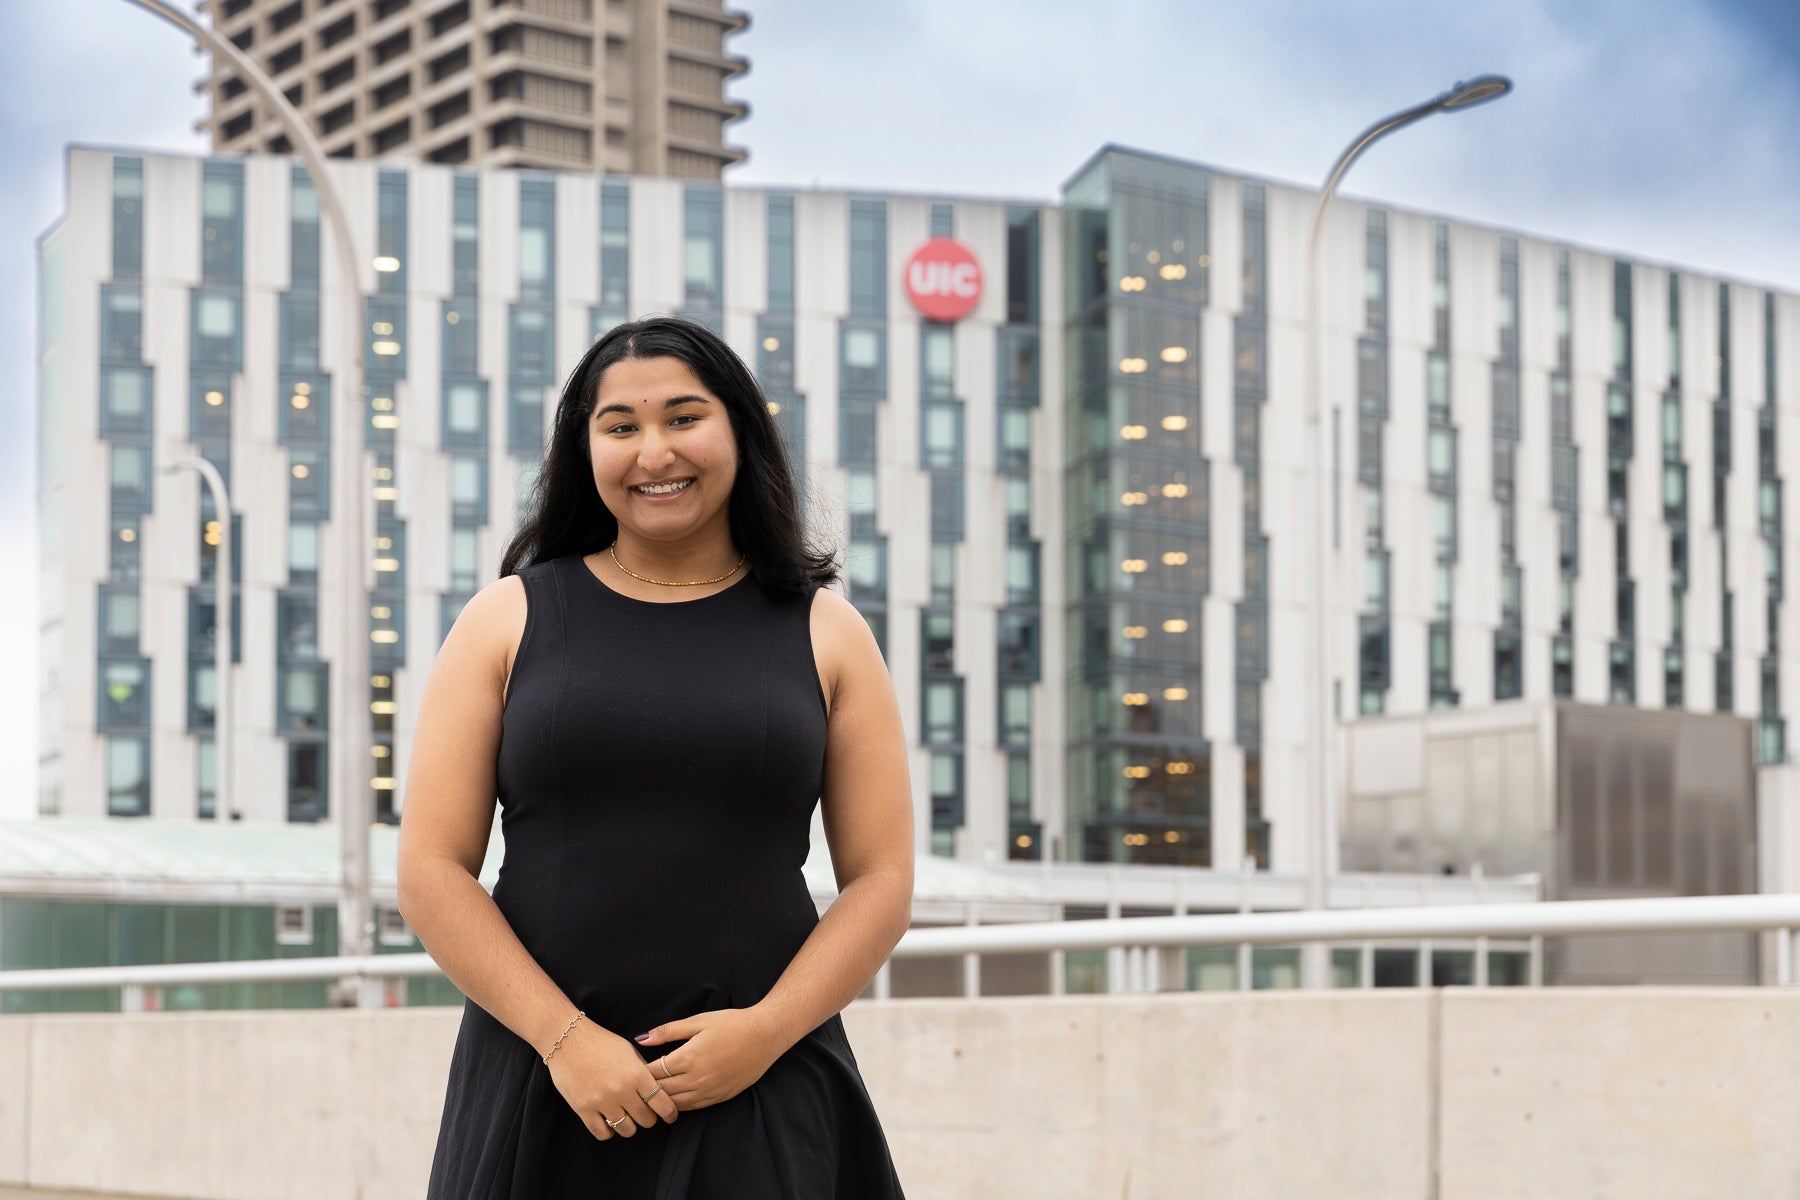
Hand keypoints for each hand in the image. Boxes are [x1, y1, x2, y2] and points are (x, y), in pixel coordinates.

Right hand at [545, 1015, 680, 1140]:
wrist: (568, 1039)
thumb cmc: (601, 1042)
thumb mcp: (629, 1051)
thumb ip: (643, 1072)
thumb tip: (657, 1089)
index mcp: (636, 1074)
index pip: (662, 1104)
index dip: (669, 1113)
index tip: (670, 1115)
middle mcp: (621, 1090)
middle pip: (647, 1120)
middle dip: (648, 1117)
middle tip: (644, 1111)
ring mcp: (601, 1101)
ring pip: (627, 1130)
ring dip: (629, 1125)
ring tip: (626, 1115)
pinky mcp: (583, 1109)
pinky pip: (603, 1133)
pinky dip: (609, 1131)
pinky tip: (609, 1121)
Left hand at [632, 1007, 785, 1110]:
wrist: (765, 1035)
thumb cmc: (732, 1023)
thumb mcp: (699, 1021)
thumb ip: (668, 1031)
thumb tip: (641, 1039)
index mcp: (689, 1058)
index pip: (653, 1073)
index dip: (639, 1072)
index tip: (631, 1069)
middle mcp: (697, 1079)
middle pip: (661, 1092)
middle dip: (646, 1089)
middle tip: (635, 1084)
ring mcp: (709, 1091)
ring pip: (674, 1104)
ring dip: (661, 1099)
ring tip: (650, 1093)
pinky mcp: (719, 1097)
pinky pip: (692, 1108)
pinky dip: (678, 1104)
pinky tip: (672, 1098)